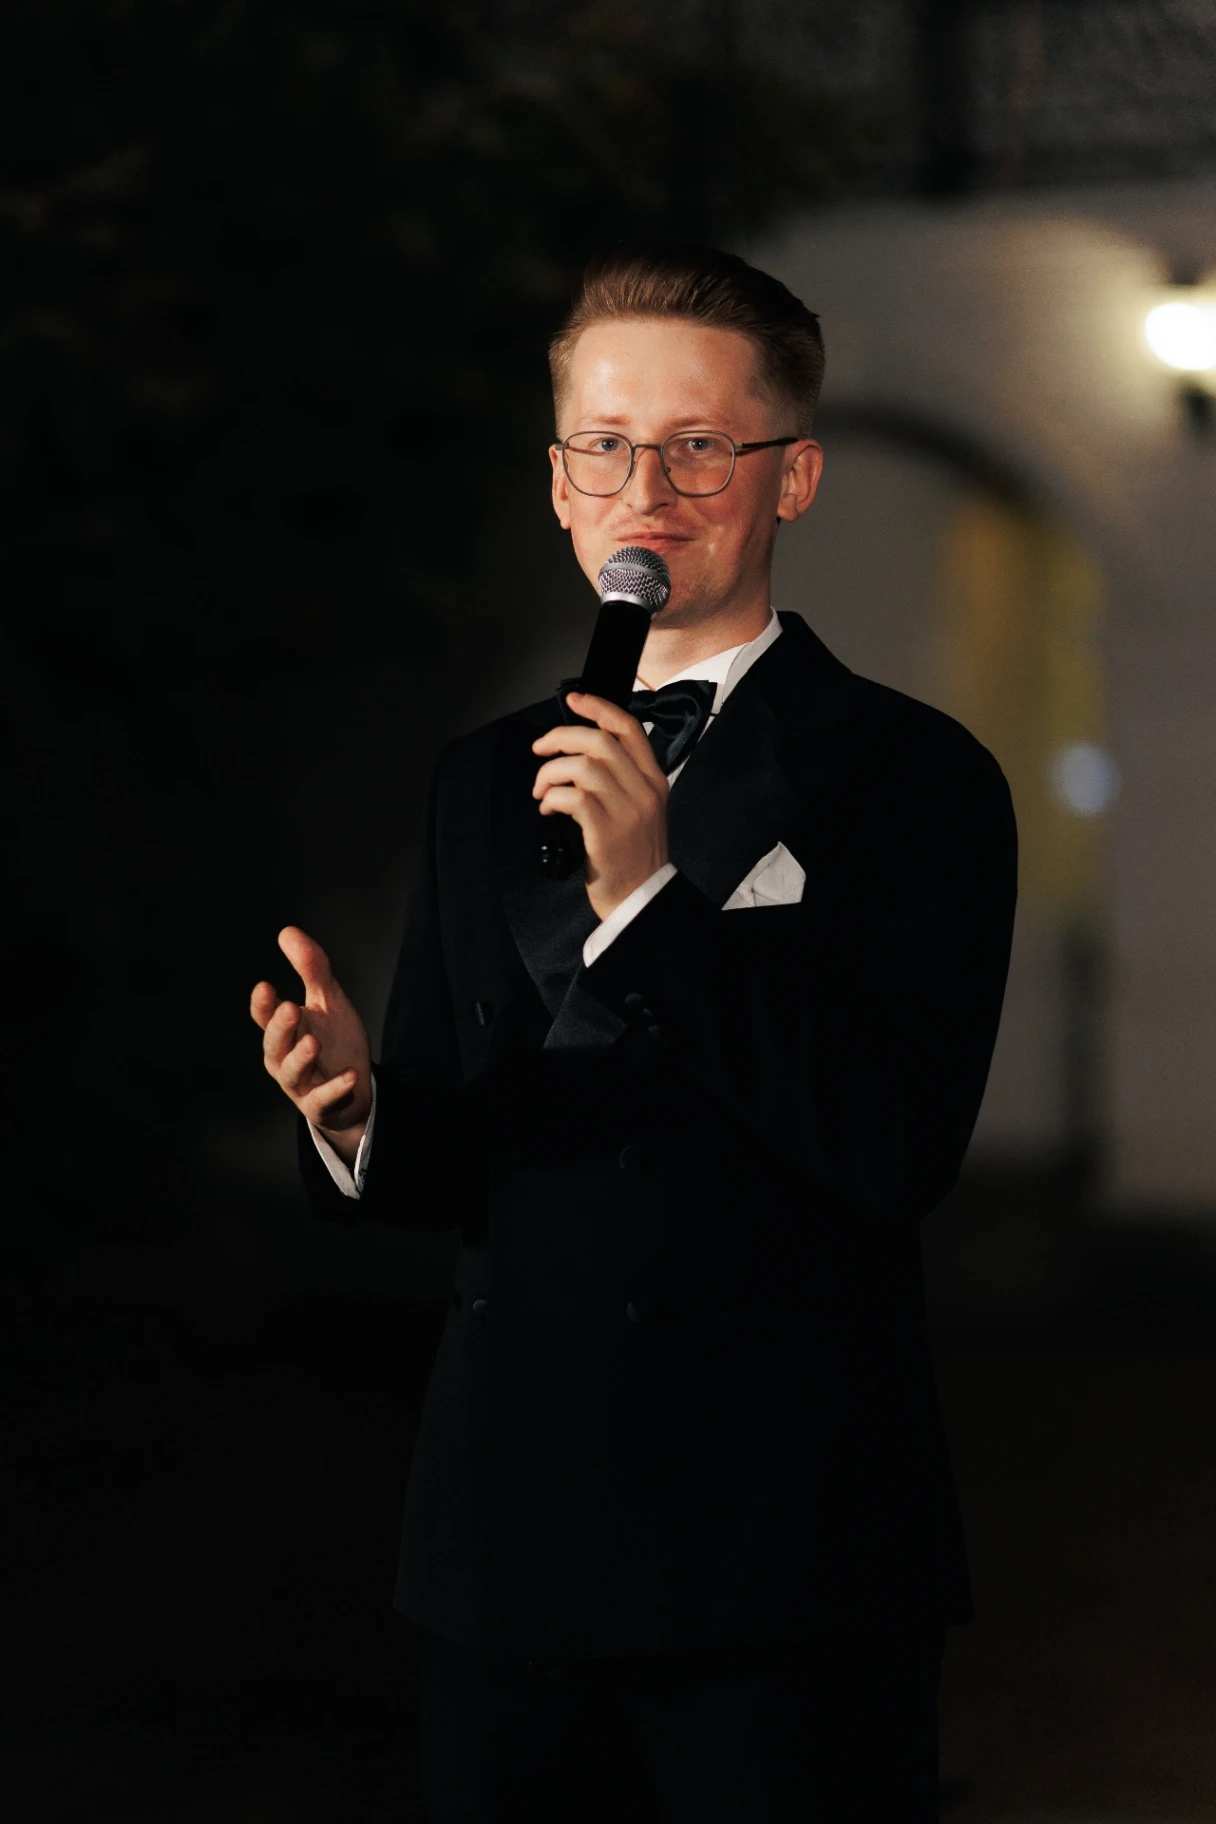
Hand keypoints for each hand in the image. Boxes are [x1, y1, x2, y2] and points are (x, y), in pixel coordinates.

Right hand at [250, 926, 371, 1163]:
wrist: (355, 1090)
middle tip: (290, 1008)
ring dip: (300, 1057)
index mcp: (284, 1032)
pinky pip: (324, 1099)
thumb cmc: (334, 1042)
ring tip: (313, 1041)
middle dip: (279, 1028)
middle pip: (273, 1045)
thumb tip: (287, 931)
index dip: (263, 1005)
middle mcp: (284, 1059)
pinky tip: (350, 1075)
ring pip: (291, 1073)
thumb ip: (311, 968)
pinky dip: (335, 1089)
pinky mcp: (321, 1106)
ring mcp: (301, 1085)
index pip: (265, 1017)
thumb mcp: (328, 1002)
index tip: (265, 987)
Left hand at [532, 692, 668, 920]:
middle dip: (560, 738)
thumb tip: (578, 751)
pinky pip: (572, 797)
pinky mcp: (606, 832)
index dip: (598, 707)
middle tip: (540, 749)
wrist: (639, 898)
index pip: (629, 728)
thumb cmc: (632, 855)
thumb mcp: (638, 808)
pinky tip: (548, 809)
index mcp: (654, 780)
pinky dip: (552, 797)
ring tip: (542, 791)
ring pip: (582, 767)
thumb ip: (619, 778)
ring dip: (551, 773)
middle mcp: (644, 791)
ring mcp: (627, 812)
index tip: (574, 700)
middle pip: (599, 741)